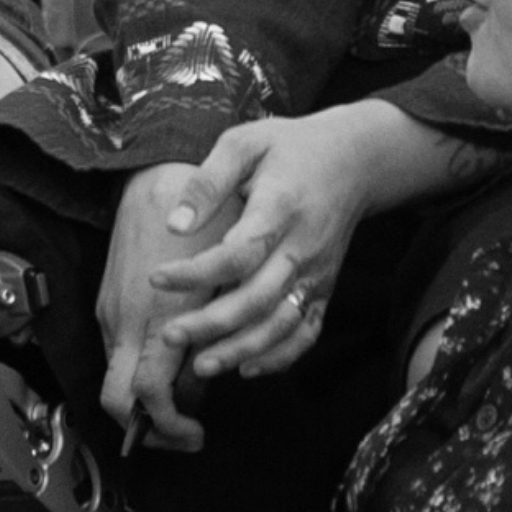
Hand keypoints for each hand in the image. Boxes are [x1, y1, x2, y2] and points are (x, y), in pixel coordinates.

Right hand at [94, 163, 227, 447]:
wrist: (155, 177)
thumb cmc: (199, 222)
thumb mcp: (222, 282)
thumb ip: (213, 334)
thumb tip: (213, 376)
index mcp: (153, 318)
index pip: (148, 396)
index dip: (170, 426)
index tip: (195, 433)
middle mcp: (124, 321)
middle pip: (116, 400)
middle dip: (149, 428)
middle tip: (184, 432)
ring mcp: (111, 313)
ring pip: (116, 378)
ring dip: (147, 400)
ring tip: (186, 398)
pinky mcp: (108, 303)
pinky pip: (119, 352)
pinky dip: (141, 371)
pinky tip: (172, 362)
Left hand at [141, 109, 408, 391]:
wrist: (355, 160)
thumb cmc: (290, 148)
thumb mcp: (245, 142)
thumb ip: (208, 181)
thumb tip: (174, 225)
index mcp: (280, 208)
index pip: (239, 253)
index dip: (196, 272)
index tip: (155, 278)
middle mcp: (302, 248)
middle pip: (258, 298)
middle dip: (212, 324)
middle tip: (169, 337)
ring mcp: (317, 273)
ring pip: (282, 324)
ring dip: (242, 350)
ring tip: (200, 366)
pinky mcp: (325, 288)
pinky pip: (306, 332)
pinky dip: (280, 357)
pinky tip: (245, 368)